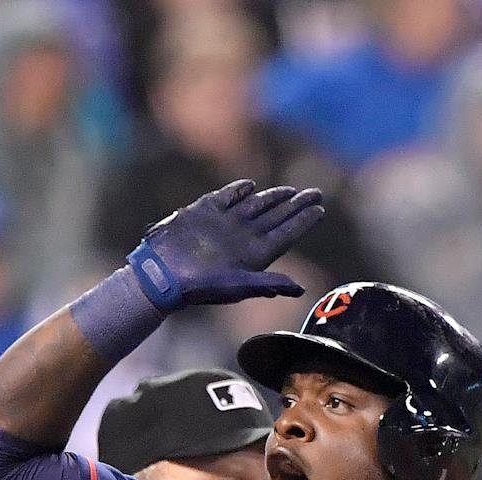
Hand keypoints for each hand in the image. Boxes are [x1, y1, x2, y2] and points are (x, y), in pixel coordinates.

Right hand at [126, 181, 324, 311]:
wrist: (161, 275)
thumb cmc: (198, 287)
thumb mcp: (237, 286)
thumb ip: (268, 284)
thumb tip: (299, 290)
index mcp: (255, 254)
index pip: (287, 233)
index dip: (304, 221)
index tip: (320, 209)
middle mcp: (242, 236)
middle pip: (277, 217)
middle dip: (297, 205)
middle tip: (316, 193)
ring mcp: (225, 223)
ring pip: (257, 205)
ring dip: (275, 197)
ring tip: (291, 191)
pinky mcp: (205, 211)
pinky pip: (227, 197)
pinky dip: (240, 190)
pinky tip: (252, 187)